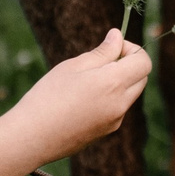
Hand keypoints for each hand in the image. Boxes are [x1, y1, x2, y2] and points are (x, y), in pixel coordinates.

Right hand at [9, 30, 150, 161]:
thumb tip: (118, 37)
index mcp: (113, 83)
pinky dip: (109, 99)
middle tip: (99, 62)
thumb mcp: (73, 66)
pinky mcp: (105, 132)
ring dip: (119, 82)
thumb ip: (102, 52)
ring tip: (86, 82)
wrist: (30, 138)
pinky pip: (117, 110)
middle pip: (141, 78)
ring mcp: (115, 121)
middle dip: (128, 65)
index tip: (111, 47)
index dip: (131, 49)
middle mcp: (120, 104)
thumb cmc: (48, 96)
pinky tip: (81, 101)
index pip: (144, 61)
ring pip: (129, 94)